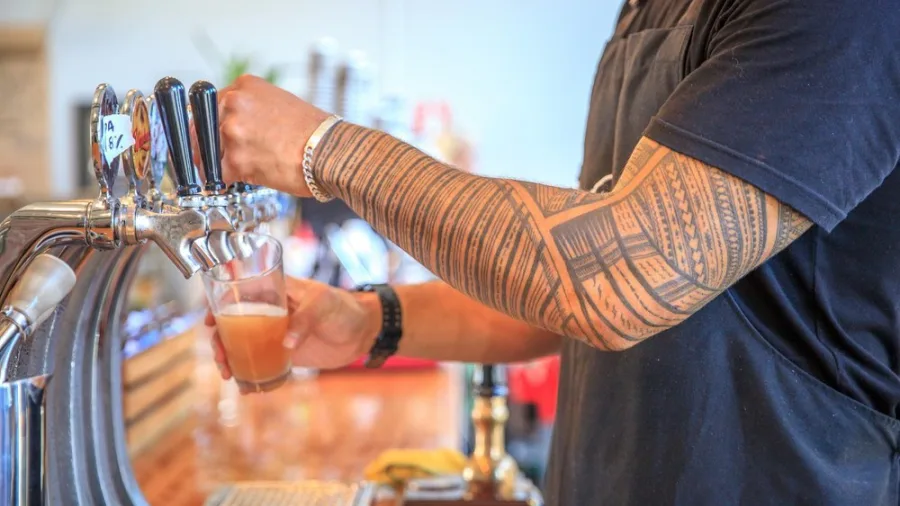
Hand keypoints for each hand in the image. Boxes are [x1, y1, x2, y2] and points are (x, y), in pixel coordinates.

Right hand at [205, 277, 379, 381]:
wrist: (364, 330)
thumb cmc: (345, 307)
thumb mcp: (323, 305)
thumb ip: (304, 321)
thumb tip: (286, 343)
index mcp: (276, 292)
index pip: (239, 294)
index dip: (219, 306)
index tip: (209, 322)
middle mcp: (271, 313)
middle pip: (235, 324)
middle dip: (220, 341)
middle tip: (221, 357)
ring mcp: (277, 335)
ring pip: (244, 346)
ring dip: (231, 359)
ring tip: (230, 375)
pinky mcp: (286, 354)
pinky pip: (263, 363)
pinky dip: (252, 375)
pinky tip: (246, 387)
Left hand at [217, 75, 330, 196]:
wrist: (330, 151)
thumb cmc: (316, 131)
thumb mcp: (281, 103)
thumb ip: (254, 110)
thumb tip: (240, 127)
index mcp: (245, 86)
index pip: (210, 104)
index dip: (211, 124)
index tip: (211, 136)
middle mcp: (234, 104)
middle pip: (202, 127)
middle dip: (211, 144)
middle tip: (225, 155)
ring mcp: (232, 132)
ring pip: (208, 152)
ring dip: (222, 162)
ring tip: (245, 167)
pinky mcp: (236, 160)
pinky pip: (217, 175)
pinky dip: (228, 180)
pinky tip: (244, 179)